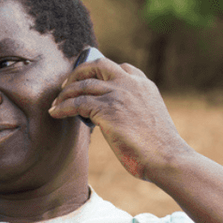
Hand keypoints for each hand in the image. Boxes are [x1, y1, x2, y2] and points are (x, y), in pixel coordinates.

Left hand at [49, 57, 193, 181]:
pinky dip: (62, 107)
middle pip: (98, 65)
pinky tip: (55, 113)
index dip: (102, 71)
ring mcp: (118, 94)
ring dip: (65, 92)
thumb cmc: (161, 149)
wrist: (167, 158)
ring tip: (56, 102)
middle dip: (79, 72)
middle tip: (67, 85)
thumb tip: (120, 122)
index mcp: (145, 86)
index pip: (121, 68)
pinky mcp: (107, 110)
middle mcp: (131, 84)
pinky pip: (76, 103)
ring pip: (83, 84)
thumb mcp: (151, 120)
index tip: (90, 79)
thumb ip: (136, 112)